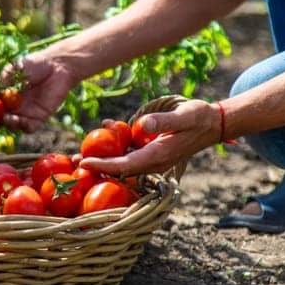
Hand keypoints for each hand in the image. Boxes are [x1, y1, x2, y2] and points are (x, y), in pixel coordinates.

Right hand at [0, 54, 84, 132]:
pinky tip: (19, 120)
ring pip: (11, 126)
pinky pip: (28, 128)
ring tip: (6, 118)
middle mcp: (11, 107)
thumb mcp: (12, 71)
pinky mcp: (38, 117)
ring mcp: (24, 113)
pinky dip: (22, 127)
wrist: (58, 65)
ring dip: (6, 125)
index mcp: (2, 96)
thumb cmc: (34, 64)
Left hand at [80, 101, 222, 175]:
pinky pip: (129, 151)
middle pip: (120, 168)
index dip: (104, 165)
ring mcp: (152, 158)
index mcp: (159, 155)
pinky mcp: (150, 151)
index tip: (83, 164)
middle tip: (72, 162)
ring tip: (77, 154)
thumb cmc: (199, 117)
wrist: (213, 122)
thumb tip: (141, 124)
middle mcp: (153, 161)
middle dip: (97, 167)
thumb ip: (163, 121)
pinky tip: (105, 128)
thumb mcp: (184, 115)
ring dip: (102, 158)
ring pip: (122, 161)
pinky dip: (115, 145)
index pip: (126, 165)